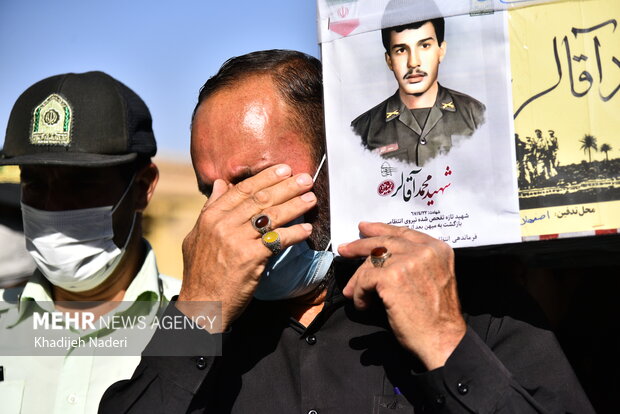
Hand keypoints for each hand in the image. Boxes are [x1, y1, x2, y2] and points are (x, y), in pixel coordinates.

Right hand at [178, 164, 316, 330]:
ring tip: (311, 199)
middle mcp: (223, 225)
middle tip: (305, 178)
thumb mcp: (198, 236)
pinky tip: (306, 230)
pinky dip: (294, 234)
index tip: (283, 169)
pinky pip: (277, 241)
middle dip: (286, 187)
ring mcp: (236, 240)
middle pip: (260, 199)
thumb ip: (211, 208)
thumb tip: (221, 183)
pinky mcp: (250, 258)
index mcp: (211, 217)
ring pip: (271, 216)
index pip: (242, 190)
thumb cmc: (202, 273)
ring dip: (295, 206)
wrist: (202, 305)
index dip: (265, 177)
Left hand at [338, 222, 465, 369]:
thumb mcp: (435, 278)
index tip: (365, 228)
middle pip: (385, 241)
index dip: (381, 229)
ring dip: (358, 279)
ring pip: (371, 261)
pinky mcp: (392, 277)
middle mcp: (424, 250)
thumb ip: (415, 262)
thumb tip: (380, 257)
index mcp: (437, 249)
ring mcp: (408, 261)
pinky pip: (364, 279)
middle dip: (361, 245)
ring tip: (353, 292)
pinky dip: (359, 293)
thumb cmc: (437, 318)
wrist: (443, 340)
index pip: (403, 232)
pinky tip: (363, 305)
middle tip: (345, 249)